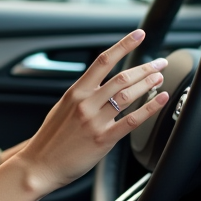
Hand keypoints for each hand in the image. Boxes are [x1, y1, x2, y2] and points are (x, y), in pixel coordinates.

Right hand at [0, 30, 169, 200]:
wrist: (39, 166)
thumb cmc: (50, 140)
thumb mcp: (62, 108)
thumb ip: (81, 96)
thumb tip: (99, 86)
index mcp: (75, 92)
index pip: (103, 61)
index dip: (123, 45)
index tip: (138, 35)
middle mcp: (86, 103)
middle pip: (121, 77)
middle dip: (145, 68)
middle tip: (160, 63)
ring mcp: (94, 121)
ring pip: (127, 95)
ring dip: (148, 84)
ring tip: (160, 78)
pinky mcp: (103, 139)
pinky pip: (131, 120)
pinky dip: (149, 108)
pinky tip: (160, 100)